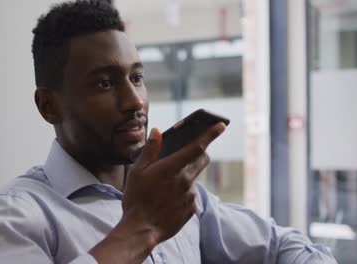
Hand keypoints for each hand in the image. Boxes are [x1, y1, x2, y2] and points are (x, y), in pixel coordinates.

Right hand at [89, 123, 224, 262]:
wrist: (141, 230)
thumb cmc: (136, 199)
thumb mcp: (137, 171)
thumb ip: (150, 150)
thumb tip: (157, 132)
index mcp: (171, 167)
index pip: (196, 147)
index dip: (210, 134)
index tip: (221, 125)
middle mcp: (185, 180)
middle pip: (202, 160)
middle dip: (199, 153)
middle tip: (185, 155)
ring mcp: (190, 195)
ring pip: (193, 178)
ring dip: (185, 176)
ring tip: (164, 188)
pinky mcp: (191, 209)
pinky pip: (190, 195)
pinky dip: (182, 193)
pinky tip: (167, 201)